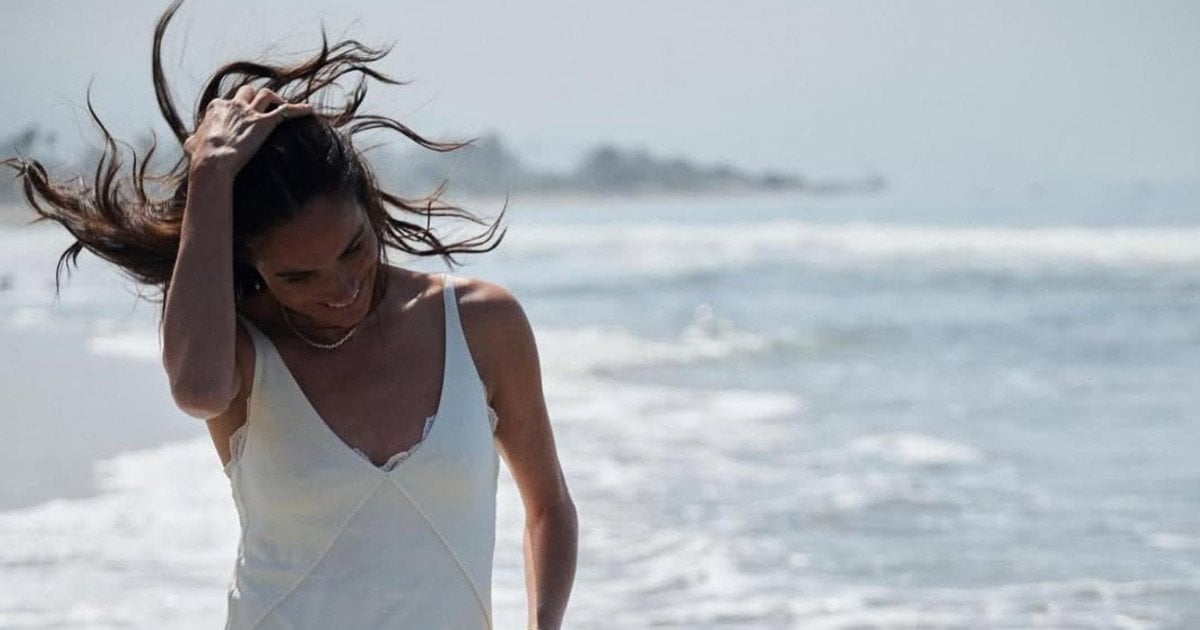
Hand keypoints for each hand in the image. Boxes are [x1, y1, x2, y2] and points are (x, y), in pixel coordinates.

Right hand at [183, 85, 312, 177]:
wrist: (213, 161)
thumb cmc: (203, 156)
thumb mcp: (193, 144)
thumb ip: (194, 140)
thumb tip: (189, 142)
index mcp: (217, 107)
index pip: (229, 100)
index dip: (237, 106)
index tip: (242, 115)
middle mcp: (234, 105)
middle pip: (247, 91)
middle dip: (256, 96)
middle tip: (266, 105)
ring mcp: (250, 112)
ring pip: (266, 94)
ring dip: (276, 98)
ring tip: (284, 105)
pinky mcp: (264, 122)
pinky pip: (286, 111)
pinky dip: (299, 109)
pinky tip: (311, 110)